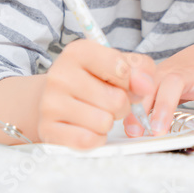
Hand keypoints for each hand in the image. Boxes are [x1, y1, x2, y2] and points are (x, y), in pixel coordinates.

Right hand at [36, 39, 154, 148]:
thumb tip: (146, 86)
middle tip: (106, 100)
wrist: (53, 98)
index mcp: (78, 52)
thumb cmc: (91, 80)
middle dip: (120, 105)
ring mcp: (50, 102)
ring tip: (95, 112)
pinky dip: (95, 138)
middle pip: (116, 100)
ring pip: (104, 122)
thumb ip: (140, 69)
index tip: (121, 81)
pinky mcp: (48, 129)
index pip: (121, 69)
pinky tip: (87, 127)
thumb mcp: (116, 64)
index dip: (129, 81)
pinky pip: (88, 140)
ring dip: (107, 122)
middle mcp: (60, 74)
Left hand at [123, 42, 193, 136]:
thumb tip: (130, 130)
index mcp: (167, 75)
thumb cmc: (179, 80)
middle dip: (165, 104)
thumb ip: (145, 107)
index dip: (140, 107)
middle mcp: (190, 74)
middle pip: (175, 81)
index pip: (149, 86)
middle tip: (159, 129)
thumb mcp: (160, 89)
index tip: (135, 130)